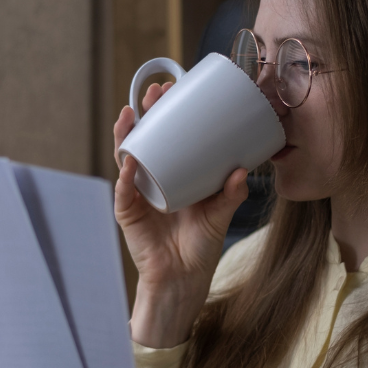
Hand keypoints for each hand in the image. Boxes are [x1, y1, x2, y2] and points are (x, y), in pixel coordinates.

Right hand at [114, 83, 249, 347]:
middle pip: (143, 138)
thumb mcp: (220, 215)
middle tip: (154, 93)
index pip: (165, 135)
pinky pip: (125, 191)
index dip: (166, 112)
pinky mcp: (128, 213)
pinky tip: (129, 160)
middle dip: (144, 113)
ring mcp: (136, 194)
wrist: (183, 279)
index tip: (174, 89)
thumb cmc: (200, 246)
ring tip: (130, 114)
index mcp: (172, 173)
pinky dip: (125, 176)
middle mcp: (151, 178)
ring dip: (126, 134)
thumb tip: (242, 170)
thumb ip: (231, 194)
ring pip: (126, 157)